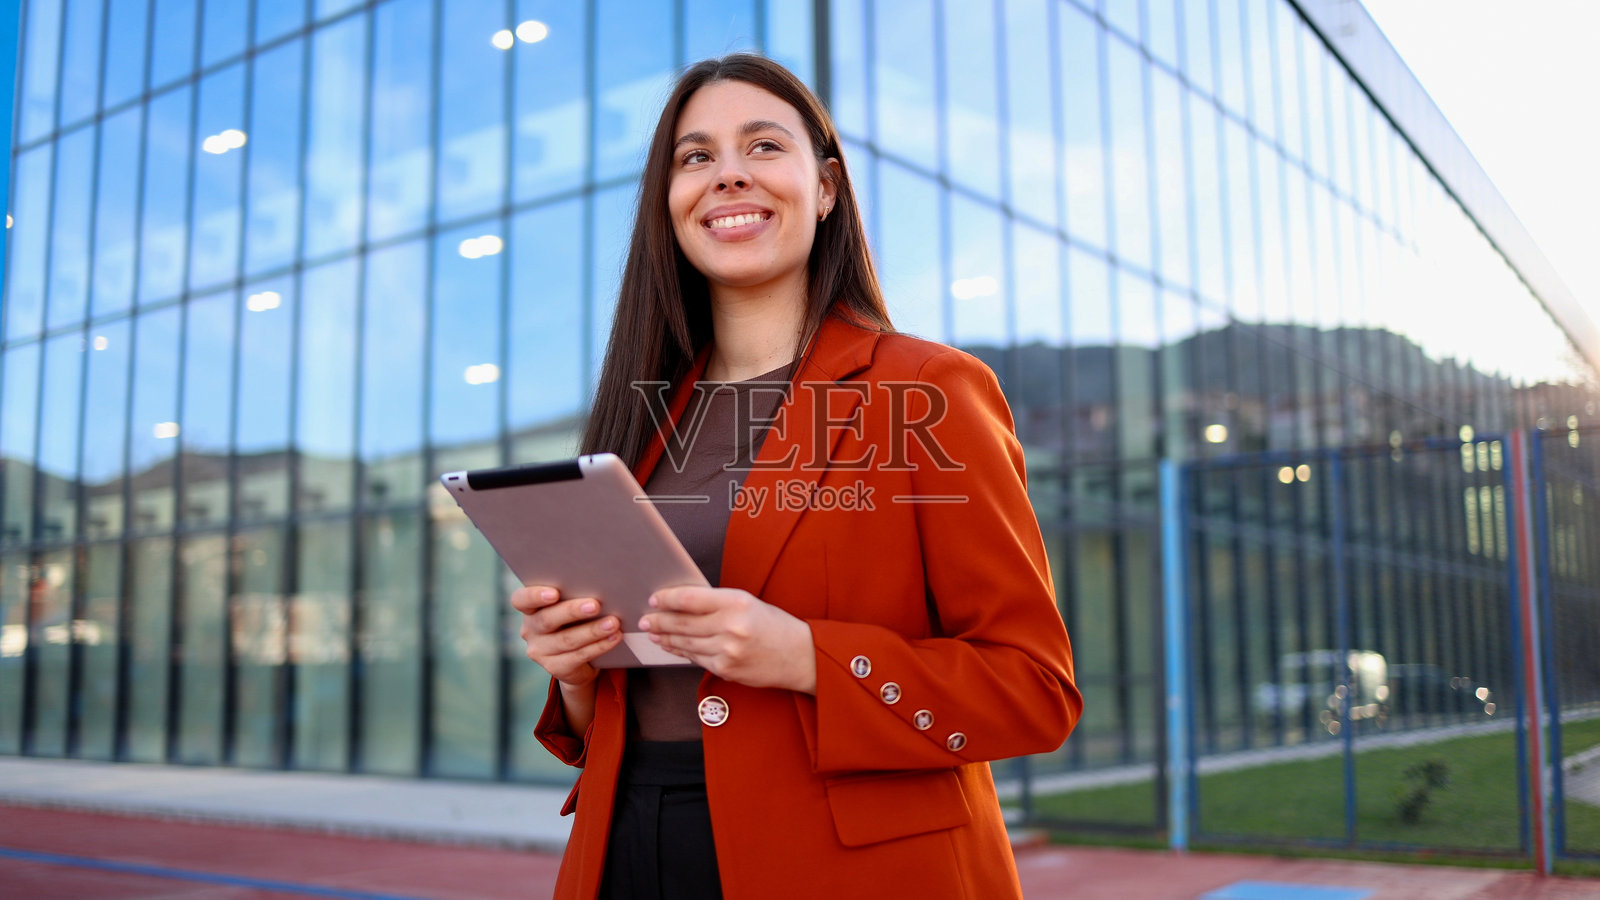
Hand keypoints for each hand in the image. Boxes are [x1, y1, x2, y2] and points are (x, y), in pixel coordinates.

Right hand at [510, 585, 620, 689]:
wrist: (577, 659)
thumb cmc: (574, 620)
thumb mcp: (569, 606)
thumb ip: (574, 595)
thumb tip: (600, 584)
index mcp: (530, 609)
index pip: (521, 600)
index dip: (535, 596)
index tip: (554, 593)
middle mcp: (530, 630)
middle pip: (547, 620)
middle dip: (572, 611)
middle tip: (595, 605)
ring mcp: (540, 651)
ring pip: (567, 640)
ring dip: (593, 630)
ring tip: (613, 623)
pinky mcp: (555, 668)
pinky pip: (579, 656)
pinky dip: (599, 646)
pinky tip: (614, 637)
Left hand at [640, 587, 816, 692]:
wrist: (800, 656)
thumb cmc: (774, 626)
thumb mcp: (748, 603)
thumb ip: (717, 603)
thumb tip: (682, 605)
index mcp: (736, 602)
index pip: (691, 598)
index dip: (668, 599)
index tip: (654, 599)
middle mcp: (731, 626)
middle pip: (683, 622)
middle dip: (660, 621)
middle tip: (646, 619)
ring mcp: (727, 650)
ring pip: (686, 643)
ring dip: (667, 638)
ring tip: (655, 634)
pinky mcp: (726, 669)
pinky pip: (696, 659)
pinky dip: (682, 653)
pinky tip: (673, 648)